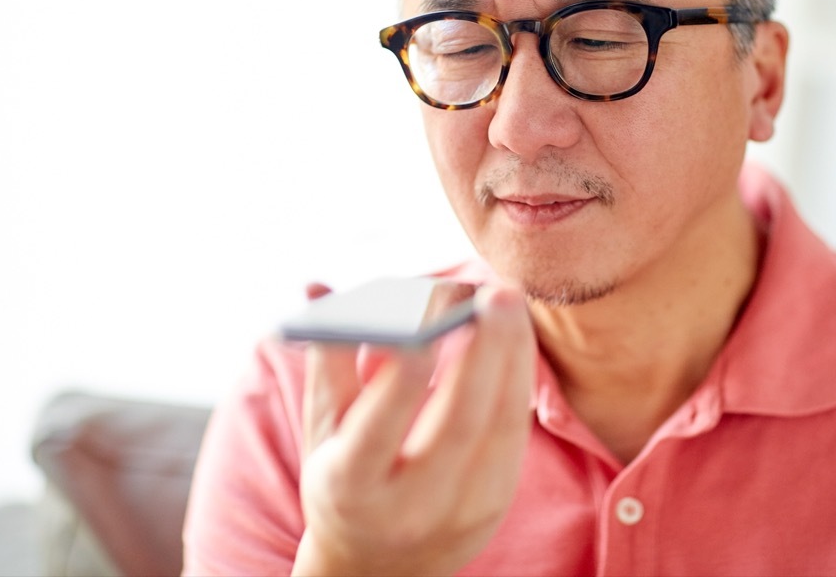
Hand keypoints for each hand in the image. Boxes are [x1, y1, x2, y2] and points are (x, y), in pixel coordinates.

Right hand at [293, 282, 534, 575]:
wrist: (379, 565)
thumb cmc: (344, 476)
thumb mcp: (323, 429)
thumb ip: (328, 359)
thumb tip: (319, 286)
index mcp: (351, 485)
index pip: (378, 430)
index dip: (400, 377)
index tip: (422, 324)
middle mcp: (409, 506)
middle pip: (457, 425)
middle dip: (481, 354)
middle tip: (492, 294)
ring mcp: (461, 511)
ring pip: (500, 425)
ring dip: (512, 356)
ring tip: (508, 302)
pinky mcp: (496, 505)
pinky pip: (515, 433)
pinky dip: (517, 378)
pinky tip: (515, 336)